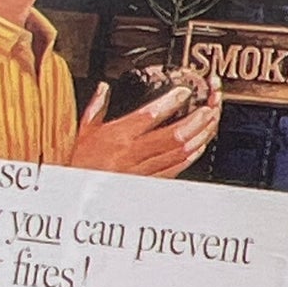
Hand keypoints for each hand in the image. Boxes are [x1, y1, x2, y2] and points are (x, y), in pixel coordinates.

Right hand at [69, 77, 221, 177]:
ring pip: (178, 153)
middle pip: (172, 136)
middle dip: (195, 121)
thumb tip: (103, 89)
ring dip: (198, 137)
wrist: (77, 197)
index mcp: (118, 136)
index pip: (149, 116)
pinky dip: (190, 157)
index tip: (184, 93)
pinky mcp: (150, 183)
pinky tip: (199, 146)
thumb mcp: (82, 133)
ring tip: (211, 123)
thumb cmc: (78, 166)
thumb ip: (96, 108)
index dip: (170, 103)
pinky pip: (175, 169)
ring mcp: (144, 170)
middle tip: (209, 108)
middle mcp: (133, 153)